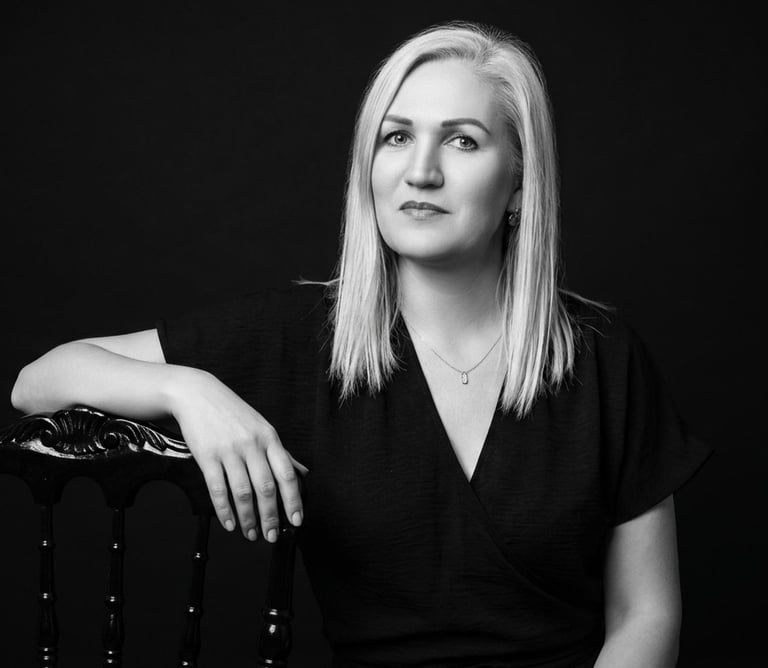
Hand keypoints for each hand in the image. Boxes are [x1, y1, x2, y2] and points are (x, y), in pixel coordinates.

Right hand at [167, 367, 306, 541]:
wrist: (198, 394)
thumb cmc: (232, 413)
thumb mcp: (262, 427)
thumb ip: (281, 452)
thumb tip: (302, 473)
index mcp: (269, 438)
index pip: (287, 474)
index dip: (293, 500)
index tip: (296, 520)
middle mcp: (252, 444)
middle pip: (266, 487)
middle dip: (271, 516)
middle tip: (272, 535)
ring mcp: (229, 450)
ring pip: (243, 492)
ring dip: (248, 518)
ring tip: (251, 533)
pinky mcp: (207, 456)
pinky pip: (218, 489)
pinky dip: (225, 510)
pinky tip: (229, 523)